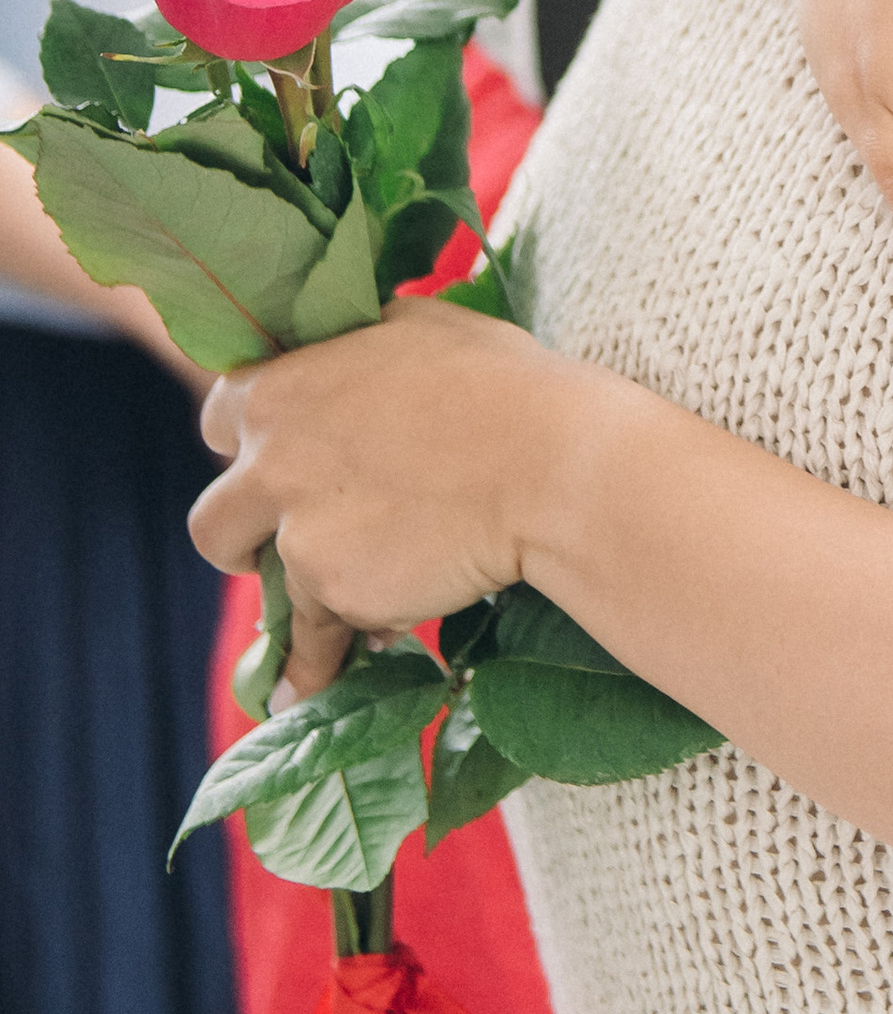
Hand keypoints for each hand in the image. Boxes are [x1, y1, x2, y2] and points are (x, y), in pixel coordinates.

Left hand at [191, 297, 577, 675]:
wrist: (556, 468)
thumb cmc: (505, 386)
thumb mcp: (418, 327)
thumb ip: (358, 343)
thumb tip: (347, 344)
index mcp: (281, 388)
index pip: (222, 420)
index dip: (252, 445)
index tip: (281, 461)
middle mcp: (269, 461)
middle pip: (216, 520)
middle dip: (247, 538)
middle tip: (293, 544)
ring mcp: (297, 532)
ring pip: (270, 589)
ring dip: (295, 602)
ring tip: (331, 621)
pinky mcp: (333, 591)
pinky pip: (319, 633)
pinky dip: (327, 657)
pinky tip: (311, 687)